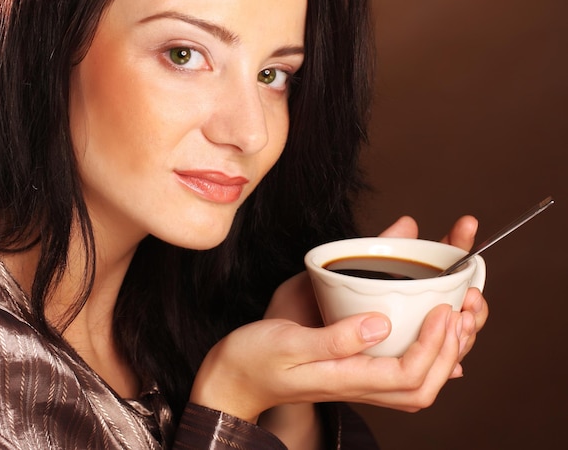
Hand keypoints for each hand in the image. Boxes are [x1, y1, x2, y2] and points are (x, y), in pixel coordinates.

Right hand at [190, 215, 488, 424]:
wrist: (234, 379)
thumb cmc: (255, 359)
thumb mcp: (289, 342)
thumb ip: (335, 338)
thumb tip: (380, 324)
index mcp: (345, 378)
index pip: (408, 374)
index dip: (434, 344)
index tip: (443, 308)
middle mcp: (357, 386)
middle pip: (423, 386)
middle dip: (451, 351)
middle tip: (461, 311)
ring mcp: (356, 383)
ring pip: (416, 385)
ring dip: (443, 355)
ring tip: (454, 318)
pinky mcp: (352, 373)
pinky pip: (400, 375)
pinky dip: (423, 356)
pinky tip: (426, 333)